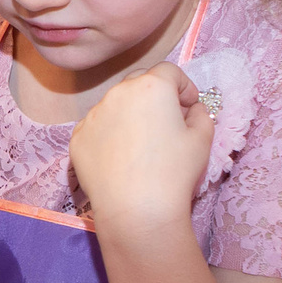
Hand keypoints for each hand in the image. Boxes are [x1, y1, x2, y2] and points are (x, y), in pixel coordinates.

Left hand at [70, 62, 211, 227]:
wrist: (136, 210)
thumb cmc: (175, 172)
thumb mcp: (203, 138)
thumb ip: (200, 113)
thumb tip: (191, 107)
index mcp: (152, 86)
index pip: (170, 72)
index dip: (183, 86)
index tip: (189, 105)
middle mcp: (118, 93)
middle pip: (139, 83)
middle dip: (155, 95)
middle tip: (167, 121)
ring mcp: (93, 114)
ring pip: (116, 105)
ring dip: (130, 114)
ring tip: (142, 145)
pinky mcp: (78, 137)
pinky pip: (98, 127)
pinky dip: (110, 135)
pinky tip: (121, 159)